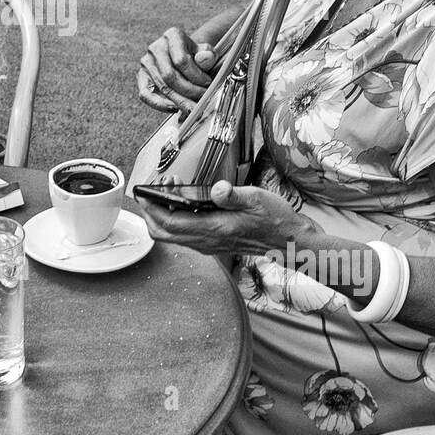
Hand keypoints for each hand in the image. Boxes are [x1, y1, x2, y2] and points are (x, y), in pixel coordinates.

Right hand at [137, 26, 217, 112]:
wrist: (185, 56)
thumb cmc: (197, 55)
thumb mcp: (205, 52)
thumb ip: (207, 55)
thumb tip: (206, 59)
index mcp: (172, 36)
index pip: (181, 61)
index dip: (196, 76)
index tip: (208, 84)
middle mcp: (156, 47)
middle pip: (170, 76)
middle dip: (189, 91)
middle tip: (203, 100)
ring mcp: (146, 63)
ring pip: (162, 87)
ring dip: (180, 101)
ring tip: (193, 108)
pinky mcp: (141, 77)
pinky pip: (146, 94)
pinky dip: (160, 105)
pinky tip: (175, 109)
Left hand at [137, 180, 317, 258]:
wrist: (290, 242)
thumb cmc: (275, 220)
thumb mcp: (256, 198)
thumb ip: (233, 195)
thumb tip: (217, 189)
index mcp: (213, 228)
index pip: (169, 222)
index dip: (151, 207)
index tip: (144, 192)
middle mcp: (206, 241)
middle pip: (163, 233)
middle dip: (150, 212)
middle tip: (152, 191)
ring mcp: (208, 244)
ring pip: (171, 235)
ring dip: (162, 215)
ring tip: (169, 191)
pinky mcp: (212, 243)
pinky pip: (183, 235)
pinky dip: (175, 220)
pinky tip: (184, 203)